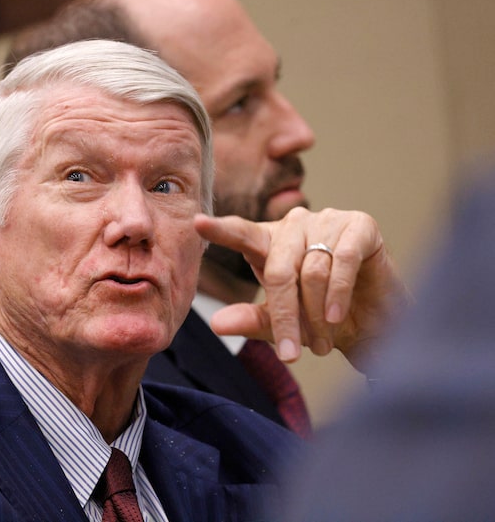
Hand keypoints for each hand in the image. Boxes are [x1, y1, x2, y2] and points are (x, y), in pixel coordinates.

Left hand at [194, 207, 410, 371]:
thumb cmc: (322, 319)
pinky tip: (337, 317)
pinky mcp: (360, 226)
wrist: (376, 326)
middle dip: (284, 316)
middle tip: (292, 353)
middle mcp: (295, 225)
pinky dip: (338, 293)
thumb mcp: (281, 323)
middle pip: (278, 269)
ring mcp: (328, 221)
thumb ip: (251, 320)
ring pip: (310, 270)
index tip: (196, 223)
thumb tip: (217, 324)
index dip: (220, 230)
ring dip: (315, 314)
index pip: (241, 233)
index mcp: (269, 242)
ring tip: (322, 342)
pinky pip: (342, 261)